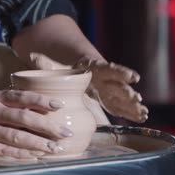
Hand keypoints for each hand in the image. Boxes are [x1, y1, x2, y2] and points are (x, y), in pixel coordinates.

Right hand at [0, 90, 73, 158]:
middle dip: (47, 125)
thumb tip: (27, 105)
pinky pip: (4, 151)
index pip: (21, 96)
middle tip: (65, 132)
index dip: (41, 100)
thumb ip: (0, 100)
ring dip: (38, 143)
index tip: (58, 105)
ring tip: (54, 148)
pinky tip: (34, 157)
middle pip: (24, 118)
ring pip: (17, 136)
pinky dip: (21, 154)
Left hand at [29, 52, 148, 122]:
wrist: (71, 73)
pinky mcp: (109, 101)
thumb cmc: (64, 70)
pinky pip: (121, 107)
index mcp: (95, 67)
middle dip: (128, 92)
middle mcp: (105, 78)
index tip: (133, 77)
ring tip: (142, 112)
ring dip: (132, 105)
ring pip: (123, 97)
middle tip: (136, 99)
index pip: (110, 68)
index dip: (122, 72)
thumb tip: (32, 55)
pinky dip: (130, 113)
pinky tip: (141, 118)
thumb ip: (45, 64)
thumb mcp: (53, 66)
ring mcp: (109, 90)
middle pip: (119, 85)